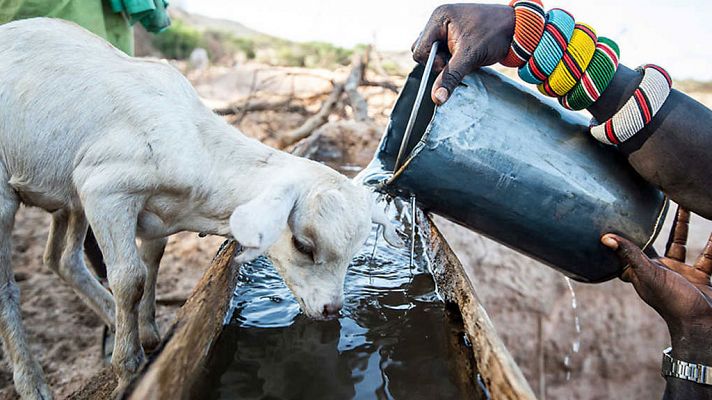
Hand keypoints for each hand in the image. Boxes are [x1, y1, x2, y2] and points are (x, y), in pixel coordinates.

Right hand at [411, 4, 513, 104]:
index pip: (420, 50)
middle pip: (423, 51)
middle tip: (457, 61)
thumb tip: (437, 98)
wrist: (517, 29)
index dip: (433, 63)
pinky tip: (465, 57)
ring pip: (432, 53)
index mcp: (439, 18)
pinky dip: (451, 59)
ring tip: (463, 58)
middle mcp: (439, 20)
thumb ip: (450, 77)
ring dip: (445, 61)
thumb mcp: (470, 57)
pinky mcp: (453, 35)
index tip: (451, 64)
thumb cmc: (494, 34)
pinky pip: (442, 52)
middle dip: (438, 62)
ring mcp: (446, 27)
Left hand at [601, 206, 711, 364]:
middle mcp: (661, 269)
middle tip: (663, 197)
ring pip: (683, 243)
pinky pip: (708, 254)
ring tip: (690, 203)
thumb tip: (605, 237)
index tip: (619, 212)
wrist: (702, 326)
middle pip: (659, 240)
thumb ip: (630, 256)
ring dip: (686, 225)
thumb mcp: (649, 275)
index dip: (624, 234)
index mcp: (644, 270)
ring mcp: (681, 273)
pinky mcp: (700, 276)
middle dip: (660, 222)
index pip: (630, 248)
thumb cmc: (672, 302)